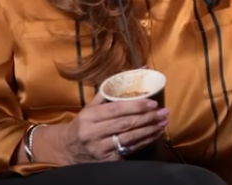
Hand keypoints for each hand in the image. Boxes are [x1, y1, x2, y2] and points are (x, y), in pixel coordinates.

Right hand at [51, 92, 168, 163]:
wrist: (68, 148)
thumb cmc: (85, 122)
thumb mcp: (92, 105)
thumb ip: (113, 89)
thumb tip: (141, 70)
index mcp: (89, 117)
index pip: (116, 110)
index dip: (136, 106)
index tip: (153, 102)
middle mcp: (92, 133)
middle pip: (125, 124)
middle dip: (147, 118)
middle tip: (164, 112)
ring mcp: (99, 149)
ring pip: (129, 138)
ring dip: (149, 130)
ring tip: (163, 123)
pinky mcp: (106, 160)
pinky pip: (129, 150)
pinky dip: (144, 142)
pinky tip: (155, 135)